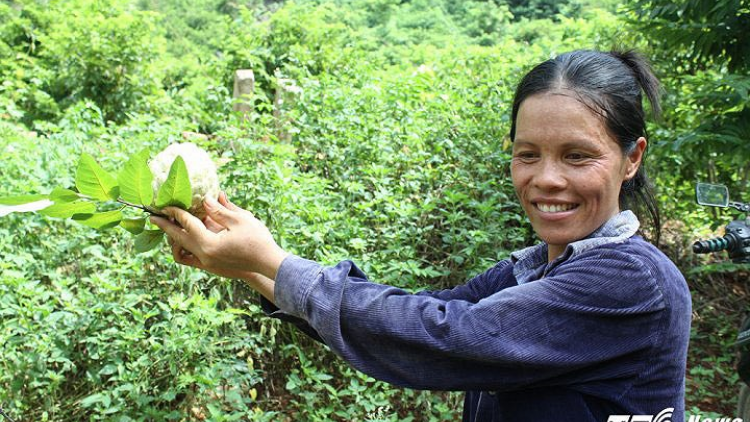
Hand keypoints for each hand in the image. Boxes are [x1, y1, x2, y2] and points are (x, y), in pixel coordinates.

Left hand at [150, 192, 289, 281]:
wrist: (268, 263)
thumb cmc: (257, 240)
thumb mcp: (240, 220)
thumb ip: (219, 209)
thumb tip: (204, 198)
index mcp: (209, 244)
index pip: (187, 224)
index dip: (175, 212)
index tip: (165, 204)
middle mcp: (204, 256)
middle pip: (178, 239)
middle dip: (165, 227)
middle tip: (153, 217)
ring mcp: (207, 264)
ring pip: (181, 251)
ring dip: (175, 239)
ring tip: (171, 227)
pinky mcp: (211, 267)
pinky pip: (190, 258)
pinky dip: (185, 249)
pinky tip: (187, 239)